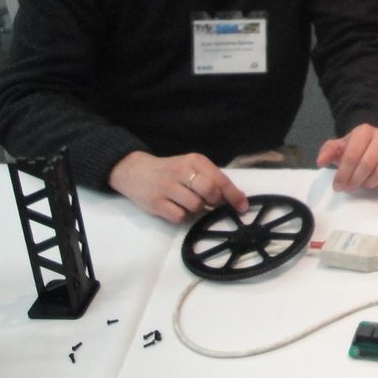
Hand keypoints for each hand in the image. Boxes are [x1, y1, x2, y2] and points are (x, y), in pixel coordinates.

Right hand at [108, 151, 248, 223]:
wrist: (135, 171)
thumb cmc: (171, 171)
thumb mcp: (191, 167)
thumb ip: (211, 179)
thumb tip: (233, 199)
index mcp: (195, 161)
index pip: (220, 179)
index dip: (234, 195)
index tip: (243, 206)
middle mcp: (181, 171)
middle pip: (210, 191)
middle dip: (215, 201)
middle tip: (212, 204)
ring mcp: (167, 187)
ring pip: (196, 206)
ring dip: (197, 210)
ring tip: (189, 203)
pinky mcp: (156, 203)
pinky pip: (180, 217)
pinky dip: (183, 216)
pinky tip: (177, 208)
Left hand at [316, 123, 377, 192]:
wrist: (376, 142)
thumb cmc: (356, 147)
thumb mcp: (339, 146)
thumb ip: (328, 152)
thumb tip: (321, 162)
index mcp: (364, 131)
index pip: (352, 155)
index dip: (343, 174)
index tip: (337, 186)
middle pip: (367, 165)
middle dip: (354, 181)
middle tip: (348, 188)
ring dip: (368, 184)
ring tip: (361, 185)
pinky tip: (375, 185)